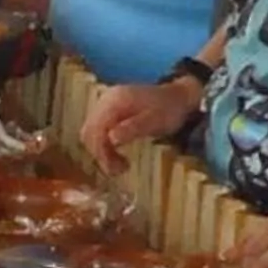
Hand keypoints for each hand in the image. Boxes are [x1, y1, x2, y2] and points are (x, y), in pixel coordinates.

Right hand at [80, 77, 202, 169]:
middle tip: (119, 170)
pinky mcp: (108, 111)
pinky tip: (117, 153)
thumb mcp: (156, 121)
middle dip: (101, 154)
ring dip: (101, 152)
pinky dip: (104, 145)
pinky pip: (97, 130)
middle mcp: (105, 99)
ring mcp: (105, 104)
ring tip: (120, 165)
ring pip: (91, 133)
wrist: (177, 97)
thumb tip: (112, 138)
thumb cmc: (169, 110)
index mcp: (115, 100)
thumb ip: (134, 128)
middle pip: (89, 132)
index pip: (96, 129)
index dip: (102, 152)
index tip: (117, 169)